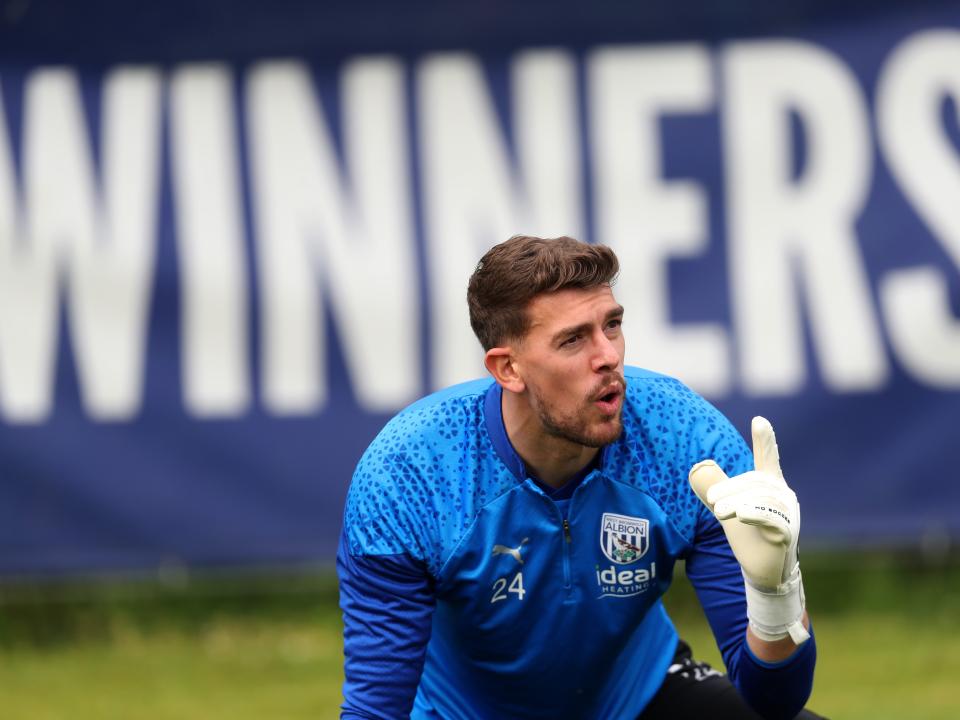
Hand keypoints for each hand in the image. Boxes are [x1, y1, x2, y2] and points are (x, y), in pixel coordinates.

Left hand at [689, 416, 808, 643]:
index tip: (759, 420)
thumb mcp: (726, 508)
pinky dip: (756, 513)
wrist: (761, 571)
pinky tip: (742, 514)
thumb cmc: (748, 536)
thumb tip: (697, 467)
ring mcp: (788, 514)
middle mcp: (782, 496)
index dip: (765, 441)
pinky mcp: (787, 533)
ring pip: (761, 498)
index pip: (768, 459)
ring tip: (718, 511)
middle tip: (712, 499)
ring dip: (737, 501)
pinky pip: (773, 518)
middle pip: (755, 482)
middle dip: (731, 488)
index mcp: (769, 486)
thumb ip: (713, 487)